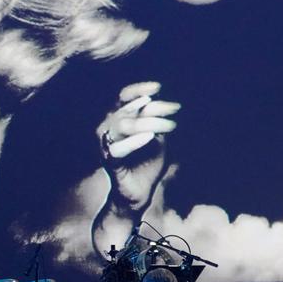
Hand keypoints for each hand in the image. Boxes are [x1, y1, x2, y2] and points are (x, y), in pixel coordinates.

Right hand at [94, 82, 178, 217]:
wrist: (140, 193)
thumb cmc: (148, 164)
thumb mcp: (158, 138)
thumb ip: (159, 122)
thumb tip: (167, 104)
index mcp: (118, 119)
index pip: (123, 97)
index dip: (139, 89)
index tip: (158, 88)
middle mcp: (108, 128)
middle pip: (128, 109)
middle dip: (154, 108)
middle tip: (175, 110)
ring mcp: (106, 145)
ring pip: (123, 125)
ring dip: (148, 123)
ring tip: (169, 126)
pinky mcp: (109, 161)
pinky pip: (118, 149)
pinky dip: (134, 142)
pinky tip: (150, 137)